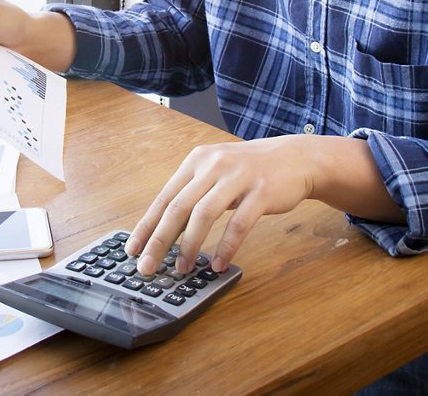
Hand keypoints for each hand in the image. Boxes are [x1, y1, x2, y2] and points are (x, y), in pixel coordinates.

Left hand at [124, 134, 400, 274]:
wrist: (294, 158)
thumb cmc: (249, 171)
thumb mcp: (215, 173)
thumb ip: (192, 194)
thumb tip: (164, 231)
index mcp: (196, 161)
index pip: (164, 197)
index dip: (147, 226)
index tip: (133, 250)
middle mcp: (213, 165)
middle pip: (178, 207)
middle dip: (160, 241)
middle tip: (148, 267)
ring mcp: (237, 176)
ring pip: (204, 214)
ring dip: (191, 245)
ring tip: (183, 269)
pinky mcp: (261, 191)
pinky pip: (239, 223)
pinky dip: (226, 246)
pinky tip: (219, 264)